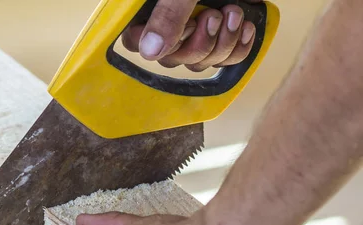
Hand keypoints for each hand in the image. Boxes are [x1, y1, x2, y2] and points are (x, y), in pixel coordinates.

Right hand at [123, 0, 261, 70]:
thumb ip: (168, 14)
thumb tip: (150, 50)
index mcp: (149, 6)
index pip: (137, 42)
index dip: (162, 44)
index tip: (185, 26)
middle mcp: (167, 20)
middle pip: (172, 59)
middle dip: (201, 43)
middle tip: (214, 14)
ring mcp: (194, 28)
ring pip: (199, 61)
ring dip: (223, 43)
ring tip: (233, 12)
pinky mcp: (220, 33)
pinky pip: (225, 58)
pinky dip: (239, 46)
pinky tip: (244, 25)